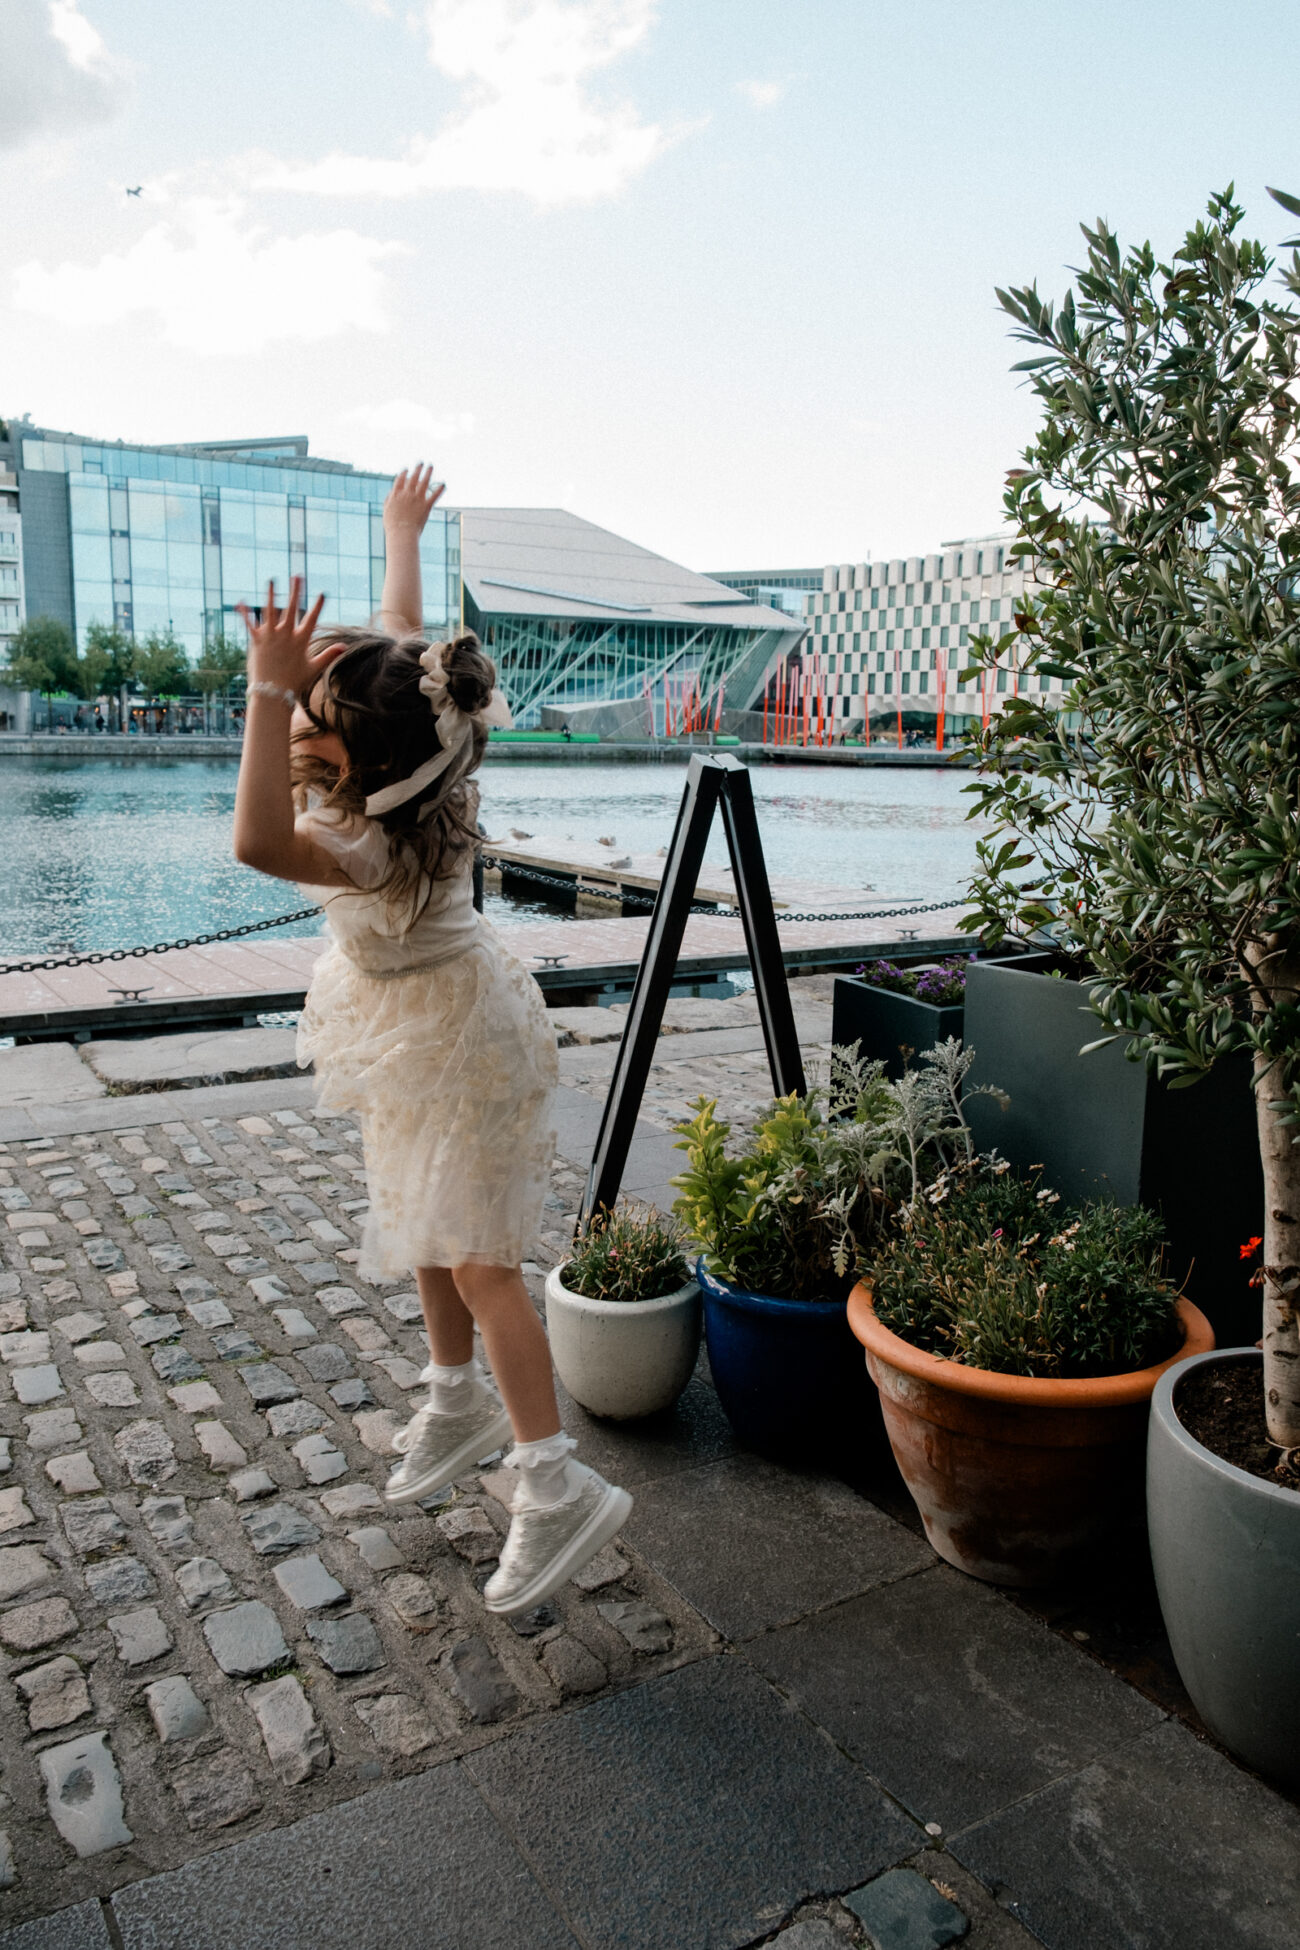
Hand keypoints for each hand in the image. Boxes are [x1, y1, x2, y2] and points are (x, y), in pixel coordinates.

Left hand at [237, 579, 331, 697]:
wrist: (273, 692)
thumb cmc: (295, 682)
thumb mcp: (314, 668)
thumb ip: (328, 655)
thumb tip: (344, 647)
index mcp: (300, 640)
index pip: (311, 618)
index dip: (317, 605)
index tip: (322, 593)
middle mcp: (285, 635)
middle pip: (291, 608)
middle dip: (295, 591)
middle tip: (297, 576)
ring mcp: (270, 636)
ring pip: (270, 610)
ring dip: (270, 594)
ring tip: (272, 580)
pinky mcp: (256, 641)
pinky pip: (249, 623)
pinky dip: (245, 613)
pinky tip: (241, 601)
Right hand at [384, 463, 443, 536]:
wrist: (402, 534)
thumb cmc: (393, 525)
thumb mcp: (387, 510)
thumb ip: (389, 499)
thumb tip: (391, 492)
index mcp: (396, 494)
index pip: (400, 479)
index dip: (404, 473)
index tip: (406, 469)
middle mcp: (407, 494)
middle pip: (413, 477)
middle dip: (417, 469)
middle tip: (421, 463)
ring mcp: (417, 499)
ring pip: (424, 482)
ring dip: (428, 473)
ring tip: (430, 466)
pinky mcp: (426, 506)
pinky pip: (434, 495)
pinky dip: (439, 489)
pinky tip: (443, 484)